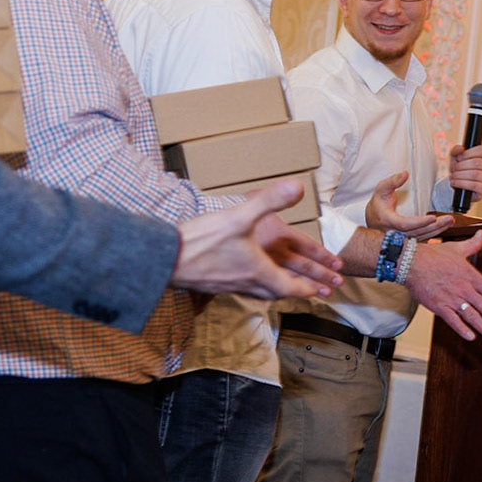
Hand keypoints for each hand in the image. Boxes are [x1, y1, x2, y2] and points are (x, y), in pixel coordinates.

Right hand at [172, 179, 341, 298]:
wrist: (164, 258)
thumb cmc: (202, 241)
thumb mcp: (239, 216)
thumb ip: (270, 201)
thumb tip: (299, 187)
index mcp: (259, 272)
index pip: (290, 288)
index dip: (306, 289)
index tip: (317, 291)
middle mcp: (246, 284)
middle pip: (277, 294)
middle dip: (295, 292)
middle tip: (308, 291)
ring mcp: (228, 286)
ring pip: (259, 294)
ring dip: (274, 290)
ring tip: (279, 285)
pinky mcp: (212, 284)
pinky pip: (240, 290)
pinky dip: (252, 286)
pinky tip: (244, 277)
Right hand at [364, 170, 453, 240]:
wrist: (373, 219)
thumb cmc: (378, 203)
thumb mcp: (381, 189)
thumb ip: (392, 181)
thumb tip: (405, 173)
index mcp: (388, 221)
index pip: (405, 224)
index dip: (419, 222)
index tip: (433, 217)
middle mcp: (394, 233)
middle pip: (417, 232)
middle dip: (435, 226)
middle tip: (449, 219)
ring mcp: (401, 239)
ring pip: (421, 237)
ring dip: (438, 230)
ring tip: (450, 221)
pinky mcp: (407, 241)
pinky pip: (422, 239)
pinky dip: (434, 234)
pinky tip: (444, 227)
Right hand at [404, 230, 481, 342]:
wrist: (410, 262)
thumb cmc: (432, 255)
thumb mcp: (456, 248)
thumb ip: (473, 244)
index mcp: (470, 275)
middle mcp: (463, 288)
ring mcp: (451, 298)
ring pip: (472, 316)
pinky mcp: (438, 306)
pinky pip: (452, 320)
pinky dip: (462, 329)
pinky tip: (471, 337)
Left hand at [446, 143, 481, 204]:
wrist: (462, 188)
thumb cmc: (461, 171)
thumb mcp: (456, 159)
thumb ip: (456, 151)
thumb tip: (460, 148)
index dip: (468, 153)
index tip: (458, 158)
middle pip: (477, 162)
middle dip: (462, 165)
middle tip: (454, 169)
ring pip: (475, 174)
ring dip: (460, 175)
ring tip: (453, 176)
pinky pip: (474, 185)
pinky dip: (461, 183)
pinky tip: (454, 182)